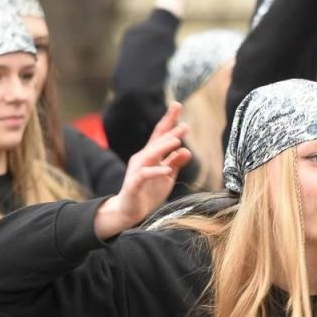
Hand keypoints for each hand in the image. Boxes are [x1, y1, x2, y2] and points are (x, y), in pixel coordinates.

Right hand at [94, 104, 191, 238]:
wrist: (129, 211)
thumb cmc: (148, 192)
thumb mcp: (167, 177)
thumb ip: (175, 163)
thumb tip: (187, 150)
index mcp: (151, 155)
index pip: (161, 134)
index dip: (169, 120)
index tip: (178, 105)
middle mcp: (143, 158)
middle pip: (156, 141)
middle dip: (169, 131)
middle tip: (185, 125)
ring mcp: (137, 170)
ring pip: (150, 155)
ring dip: (163, 147)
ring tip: (177, 141)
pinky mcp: (134, 184)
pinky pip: (145, 175)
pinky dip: (156, 171)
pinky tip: (167, 170)